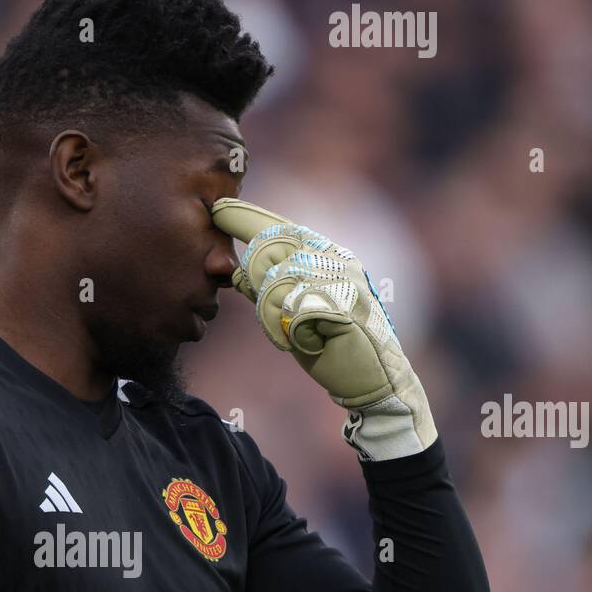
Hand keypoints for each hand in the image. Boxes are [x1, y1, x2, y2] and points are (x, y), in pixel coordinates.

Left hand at [211, 197, 436, 460]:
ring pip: (276, 282)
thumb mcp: (289, 315)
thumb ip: (267, 291)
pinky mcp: (343, 305)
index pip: (282, 228)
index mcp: (326, 256)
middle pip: (271, 250)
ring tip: (295, 337)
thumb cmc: (330, 348)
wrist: (372, 381)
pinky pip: (292, 311)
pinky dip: (292, 333)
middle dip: (256, 281)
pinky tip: (313, 343)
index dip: (248, 218)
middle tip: (275, 317)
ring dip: (274, 317)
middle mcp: (336, 260)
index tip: (219, 210)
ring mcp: (342, 279)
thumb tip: (236, 271)